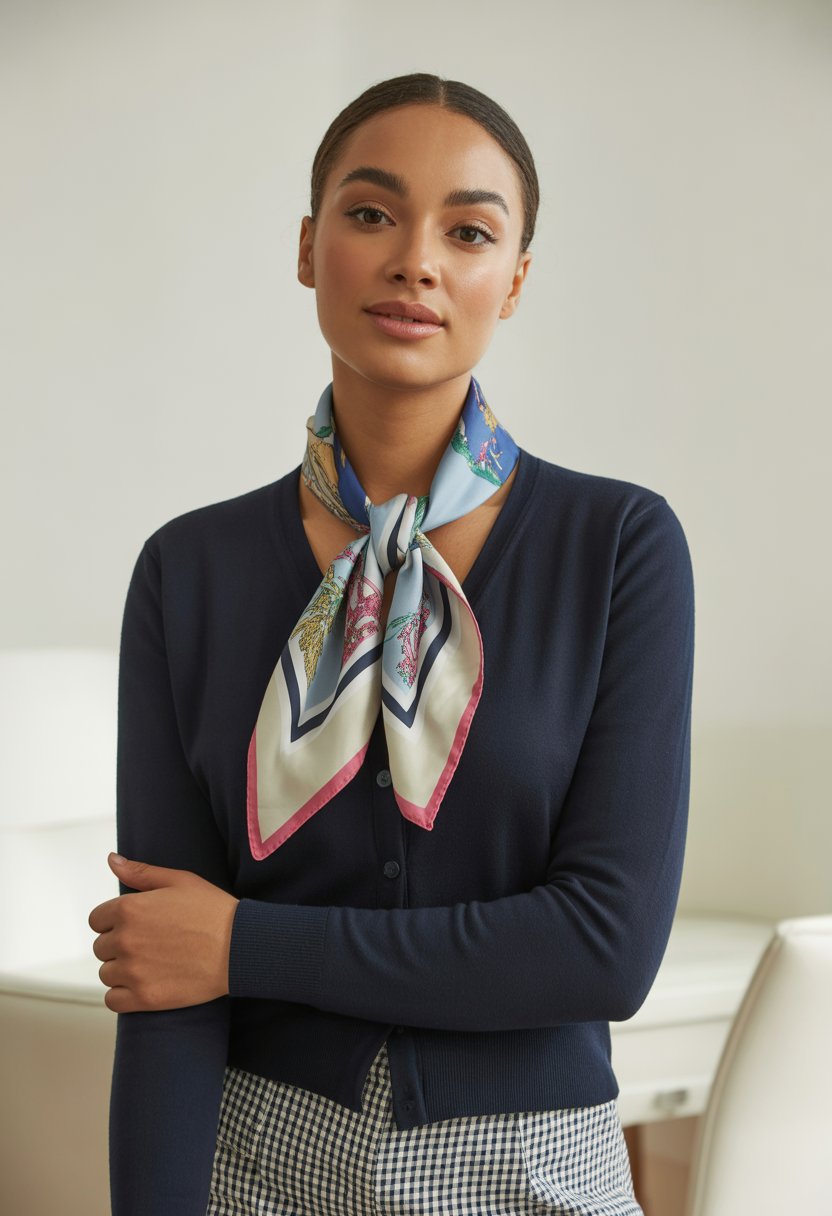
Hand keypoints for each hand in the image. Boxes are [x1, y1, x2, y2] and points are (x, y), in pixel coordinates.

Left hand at [88, 853, 239, 1012]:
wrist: (239, 947)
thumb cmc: (213, 910)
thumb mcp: (179, 880)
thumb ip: (141, 872)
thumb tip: (113, 860)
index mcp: (129, 909)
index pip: (97, 919)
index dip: (115, 921)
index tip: (136, 925)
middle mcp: (125, 940)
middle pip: (102, 947)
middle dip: (120, 945)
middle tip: (150, 943)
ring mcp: (133, 971)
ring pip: (107, 973)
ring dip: (122, 970)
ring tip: (151, 963)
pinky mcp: (144, 997)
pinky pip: (113, 1000)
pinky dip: (124, 994)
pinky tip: (144, 983)